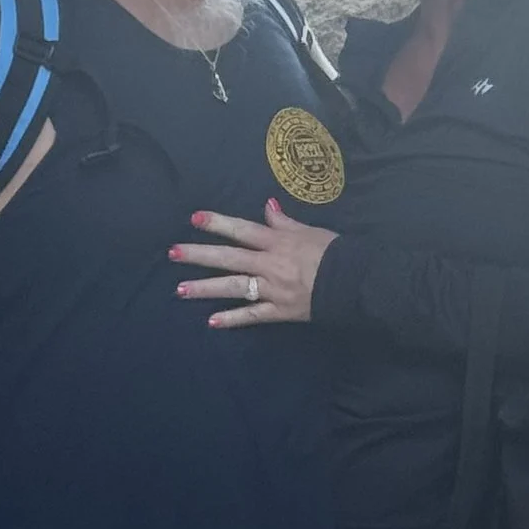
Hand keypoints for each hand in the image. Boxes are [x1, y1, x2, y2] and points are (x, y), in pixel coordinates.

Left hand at [172, 199, 334, 325]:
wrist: (355, 282)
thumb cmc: (335, 253)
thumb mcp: (310, 231)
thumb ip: (284, 222)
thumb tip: (267, 206)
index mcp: (278, 242)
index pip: (242, 230)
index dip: (218, 223)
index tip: (194, 218)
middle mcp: (270, 264)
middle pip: (229, 258)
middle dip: (199, 255)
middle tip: (172, 253)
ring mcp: (273, 289)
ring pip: (234, 287)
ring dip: (205, 288)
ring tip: (180, 290)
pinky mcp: (281, 311)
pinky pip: (253, 316)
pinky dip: (233, 319)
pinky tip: (212, 322)